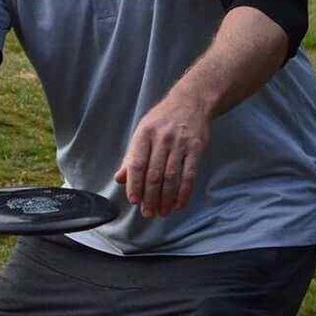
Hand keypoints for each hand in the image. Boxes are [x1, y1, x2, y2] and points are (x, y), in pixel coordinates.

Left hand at [115, 92, 210, 218]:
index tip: (134, 201)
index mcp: (144, 134)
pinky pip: (189, 174)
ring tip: (162, 212)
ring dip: (166, 198)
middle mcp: (161, 139)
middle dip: (150, 197)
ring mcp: (180, 143)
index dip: (134, 184)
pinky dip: (184, 192)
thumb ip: (132, 156)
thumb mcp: (143, 131)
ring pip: (171, 177)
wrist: (191, 101)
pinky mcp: (196, 148)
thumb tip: (119, 179)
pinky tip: (179, 204)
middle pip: (154, 174)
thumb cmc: (163, 119)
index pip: (137, 164)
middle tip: (148, 213)